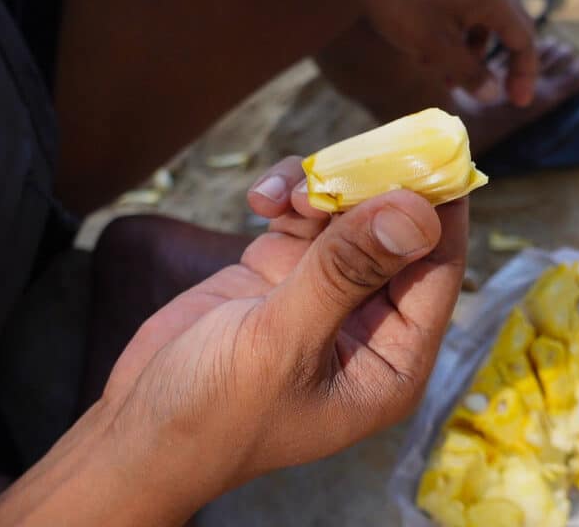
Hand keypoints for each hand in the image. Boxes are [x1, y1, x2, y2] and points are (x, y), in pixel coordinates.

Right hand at [103, 157, 467, 509]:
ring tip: (285, 195)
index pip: (438, 269)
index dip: (438, 208)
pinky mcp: (282, 275)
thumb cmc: (215, 411)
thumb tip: (417, 212)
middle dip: (372, 189)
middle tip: (345, 154)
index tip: (428, 146)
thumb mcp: (282, 341)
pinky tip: (258, 200)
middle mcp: (370, 323)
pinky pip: (303, 219)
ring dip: (322, 190)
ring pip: (348, 217)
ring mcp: (325, 294)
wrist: (139, 431)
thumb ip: (346, 273)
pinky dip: (287, 199)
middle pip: (397, 234)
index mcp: (394, 359)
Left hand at [356, 0, 537, 105]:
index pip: (524, 41)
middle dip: (504, 66)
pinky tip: (430, 56)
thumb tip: (493, 96)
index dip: (524, 74)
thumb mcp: (436, 48)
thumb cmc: (402, 6)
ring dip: (472, 57)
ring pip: (486, 27)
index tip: (519, 103)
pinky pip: (467, 16)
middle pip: (512, 31)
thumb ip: (468, 73)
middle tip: (501, 96)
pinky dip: (457, 40)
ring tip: (447, 80)